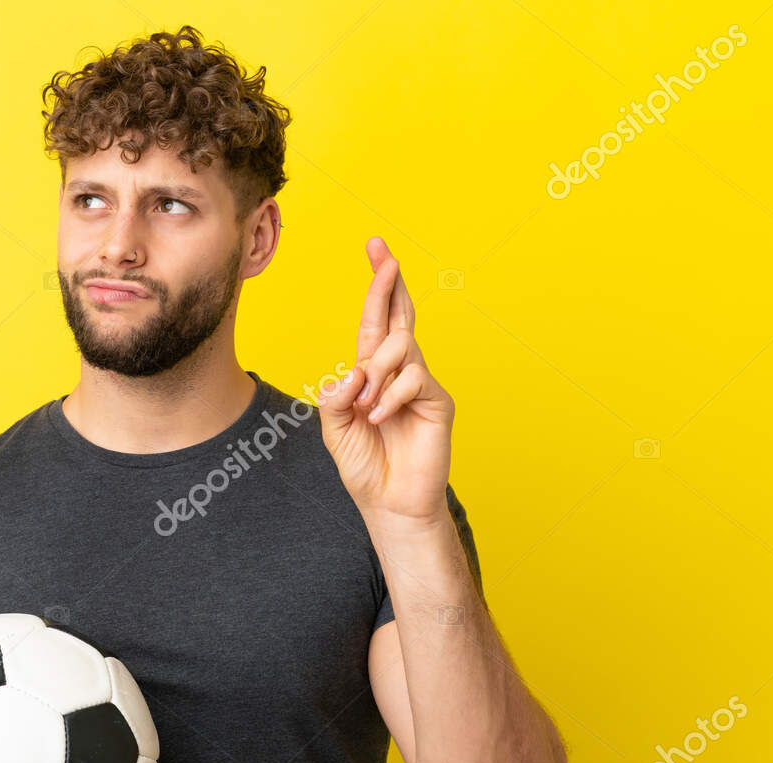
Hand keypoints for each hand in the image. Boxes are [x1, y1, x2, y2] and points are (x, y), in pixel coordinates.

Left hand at [318, 236, 454, 525]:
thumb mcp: (334, 429)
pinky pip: (413, 378)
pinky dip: (389, 396)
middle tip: (382, 252)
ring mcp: (421, 384)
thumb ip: (334, 398)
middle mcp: (400, 371)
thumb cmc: (365, 466)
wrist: (391, 503)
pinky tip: (379, 419)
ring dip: (375, 372)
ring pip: (401, 346)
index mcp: (373, 373)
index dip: (378, 286)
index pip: (377, 320)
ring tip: (366, 407)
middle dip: (388, 281)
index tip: (376, 249)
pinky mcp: (438, 402)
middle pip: (399, 315)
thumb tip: (351, 371)